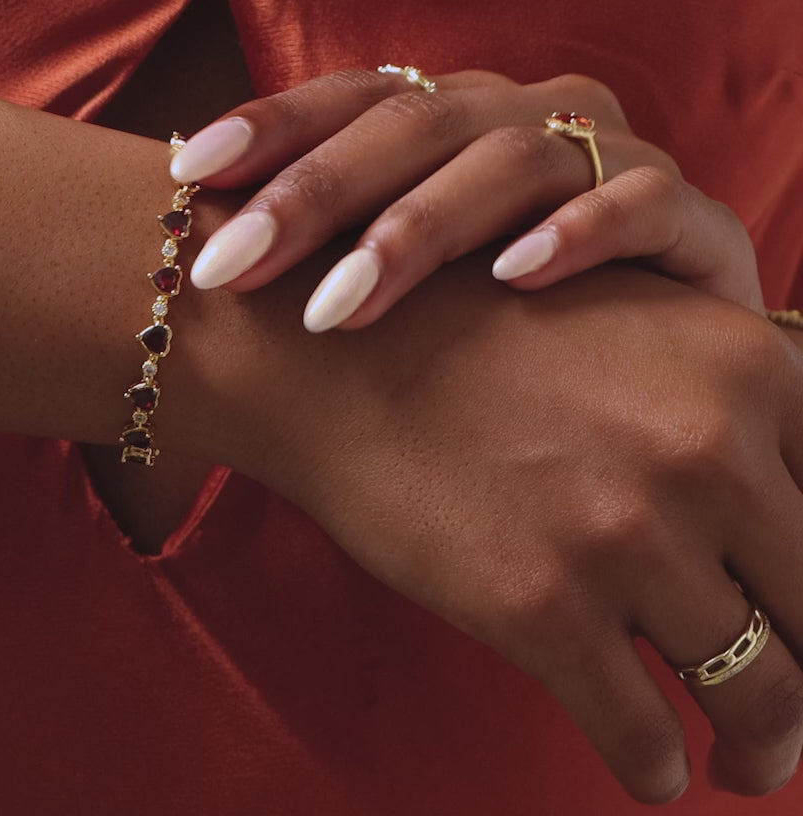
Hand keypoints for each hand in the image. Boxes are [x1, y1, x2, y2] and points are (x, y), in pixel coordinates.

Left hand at [169, 68, 764, 327]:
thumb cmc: (500, 303)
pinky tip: (516, 280)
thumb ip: (333, 239)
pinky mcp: (685, 217)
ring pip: (509, 159)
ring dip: (421, 226)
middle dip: (318, 195)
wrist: (653, 338)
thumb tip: (198, 241)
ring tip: (342, 303)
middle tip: (234, 268)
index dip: (270, 127)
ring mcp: (606, 156)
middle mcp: (520, 116)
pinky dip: (580, 232)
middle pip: (414, 123)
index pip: (351, 98)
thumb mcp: (413, 265)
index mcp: (450, 116)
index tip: (189, 174)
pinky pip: (640, 202)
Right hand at [220, 253, 802, 801]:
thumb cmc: (478, 340)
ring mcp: (625, 533)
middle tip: (787, 728)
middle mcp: (706, 449)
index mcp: (746, 366)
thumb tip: (780, 535)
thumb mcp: (629, 330)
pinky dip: (656, 768)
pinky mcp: (541, 607)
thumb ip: (728, 408)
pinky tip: (648, 768)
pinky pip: (642, 735)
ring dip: (759, 747)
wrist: (339, 351)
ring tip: (741, 765)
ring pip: (758, 693)